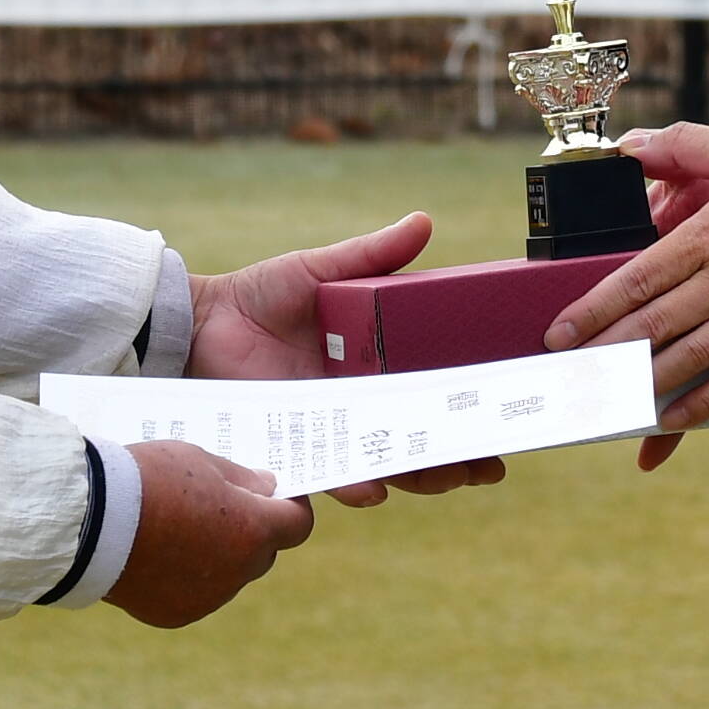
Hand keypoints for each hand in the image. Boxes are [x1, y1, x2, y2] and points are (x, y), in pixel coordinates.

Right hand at [104, 441, 314, 626]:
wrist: (90, 523)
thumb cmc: (148, 480)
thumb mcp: (200, 461)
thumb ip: (241, 480)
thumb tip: (267, 488)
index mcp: (253, 530)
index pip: (298, 525)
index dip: (290, 507)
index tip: (274, 495)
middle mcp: (238, 571)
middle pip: (262, 552)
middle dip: (249, 531)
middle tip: (217, 506)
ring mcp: (208, 598)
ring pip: (228, 575)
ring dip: (217, 556)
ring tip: (176, 528)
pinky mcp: (176, 614)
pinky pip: (196, 593)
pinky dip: (186, 577)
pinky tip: (156, 554)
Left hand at [184, 212, 504, 503]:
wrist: (197, 323)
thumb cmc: (260, 296)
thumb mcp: (321, 269)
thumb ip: (373, 255)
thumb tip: (425, 221)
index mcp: (376, 366)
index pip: (433, 394)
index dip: (470, 409)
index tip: (511, 416)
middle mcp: (358, 404)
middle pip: (419, 439)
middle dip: (458, 457)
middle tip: (491, 464)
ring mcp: (328, 429)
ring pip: (385, 464)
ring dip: (420, 475)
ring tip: (449, 476)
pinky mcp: (294, 445)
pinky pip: (328, 472)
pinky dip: (352, 482)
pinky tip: (374, 487)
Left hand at [544, 124, 708, 446]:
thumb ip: (686, 145)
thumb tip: (631, 145)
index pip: (637, 279)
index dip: (593, 310)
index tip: (560, 334)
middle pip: (654, 326)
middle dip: (606, 354)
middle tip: (570, 376)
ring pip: (690, 358)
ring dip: (644, 384)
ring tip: (608, 400)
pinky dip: (704, 403)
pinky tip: (673, 418)